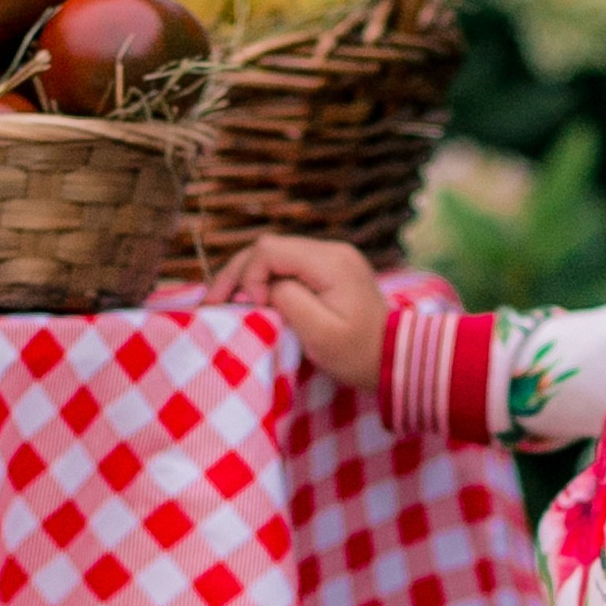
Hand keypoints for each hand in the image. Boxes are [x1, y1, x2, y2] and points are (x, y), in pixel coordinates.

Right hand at [205, 233, 387, 390]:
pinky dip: (265, 280)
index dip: (250, 275)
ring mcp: (331, 257)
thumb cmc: (359, 354)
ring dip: (247, 276)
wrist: (394, 358)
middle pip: (268, 247)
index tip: (256, 308)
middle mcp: (331, 250)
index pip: (270, 249)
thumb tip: (266, 287)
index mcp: (330, 262)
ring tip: (224, 301)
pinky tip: (251, 298)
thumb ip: (290, 301)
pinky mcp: (329, 269)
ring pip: (274, 254)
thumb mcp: (322, 334)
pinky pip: (288, 265)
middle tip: (212, 302)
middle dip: (237, 273)